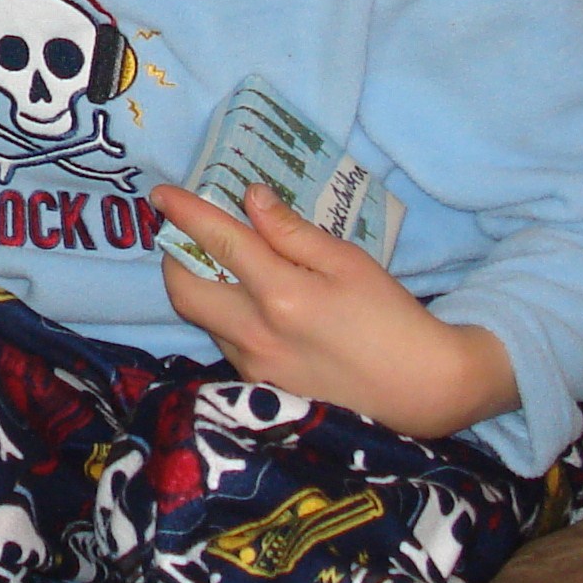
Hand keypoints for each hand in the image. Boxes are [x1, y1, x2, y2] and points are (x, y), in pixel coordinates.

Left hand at [151, 181, 516, 439]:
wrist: (419, 389)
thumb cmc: (390, 318)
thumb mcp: (348, 262)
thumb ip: (292, 232)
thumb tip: (250, 198)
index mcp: (282, 295)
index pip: (218, 242)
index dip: (186, 212)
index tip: (162, 194)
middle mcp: (257, 333)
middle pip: (183, 289)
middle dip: (174, 255)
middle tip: (188, 233)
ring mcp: (255, 365)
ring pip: (201, 318)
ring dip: (199, 286)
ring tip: (220, 263)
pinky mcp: (259, 386)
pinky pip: (225, 341)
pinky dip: (224, 314)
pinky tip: (250, 302)